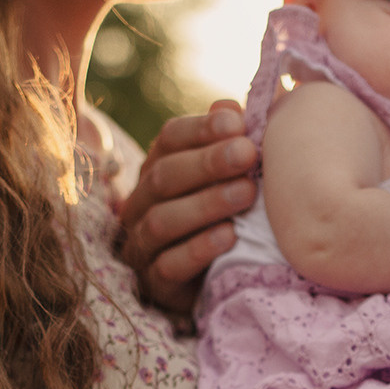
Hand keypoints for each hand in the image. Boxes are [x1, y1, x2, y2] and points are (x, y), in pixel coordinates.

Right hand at [117, 99, 257, 316]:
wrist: (210, 283)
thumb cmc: (222, 217)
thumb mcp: (227, 178)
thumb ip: (228, 142)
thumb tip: (231, 106)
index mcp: (157, 169)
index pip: (169, 139)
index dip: (201, 129)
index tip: (238, 123)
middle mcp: (141, 204)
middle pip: (164, 177)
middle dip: (207, 163)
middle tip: (248, 154)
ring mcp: (143, 245)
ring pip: (162, 221)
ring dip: (206, 204)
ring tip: (246, 193)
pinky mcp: (155, 282)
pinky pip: (169, 265)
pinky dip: (199, 249)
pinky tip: (230, 236)